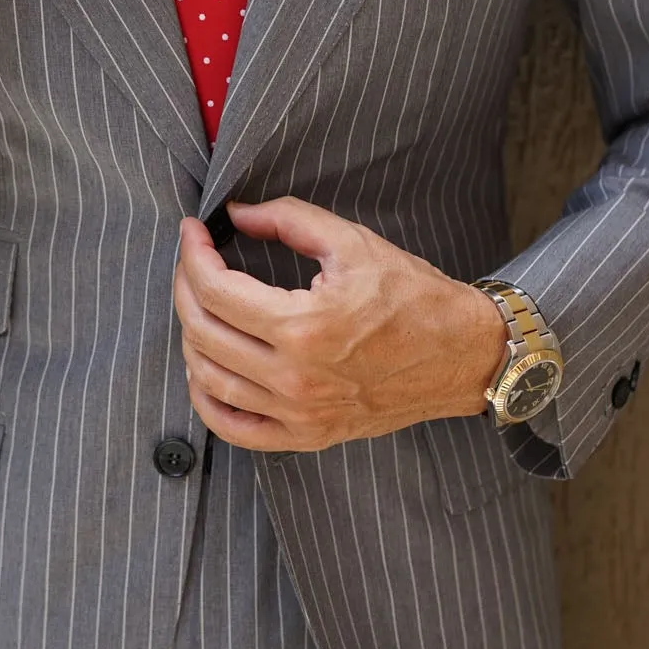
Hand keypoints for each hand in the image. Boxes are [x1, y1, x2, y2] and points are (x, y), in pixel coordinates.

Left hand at [173, 197, 508, 451]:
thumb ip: (289, 219)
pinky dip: (206, 400)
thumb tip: (236, 214)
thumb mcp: (354, 243)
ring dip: (191, 337)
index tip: (193, 233)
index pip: (216, 289)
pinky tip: (205, 369)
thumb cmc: (415, 298)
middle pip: (203, 333)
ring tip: (199, 306)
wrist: (463, 355)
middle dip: (185, 288)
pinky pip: (234, 429)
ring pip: (208, 381)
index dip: (193, 254)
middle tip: (192, 262)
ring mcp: (299, 413)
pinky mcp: (307, 434)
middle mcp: (295, 377)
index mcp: (305, 326)